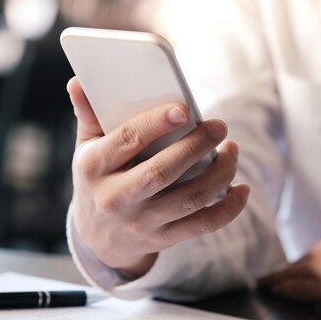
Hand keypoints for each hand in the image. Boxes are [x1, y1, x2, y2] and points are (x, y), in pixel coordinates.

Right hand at [67, 77, 249, 277]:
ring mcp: (141, 222)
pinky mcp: (164, 237)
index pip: (128, 139)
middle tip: (219, 126)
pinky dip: (228, 209)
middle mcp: (116, 198)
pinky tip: (241, 189)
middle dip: (195, 146)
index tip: (183, 109)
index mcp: (93, 167)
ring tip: (232, 149)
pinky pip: (202, 225)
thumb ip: (89, 115)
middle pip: (162, 172)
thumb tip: (79, 81)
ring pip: (189, 199)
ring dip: (219, 174)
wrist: (97, 238)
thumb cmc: (97, 180)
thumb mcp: (85, 149)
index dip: (156, 123)